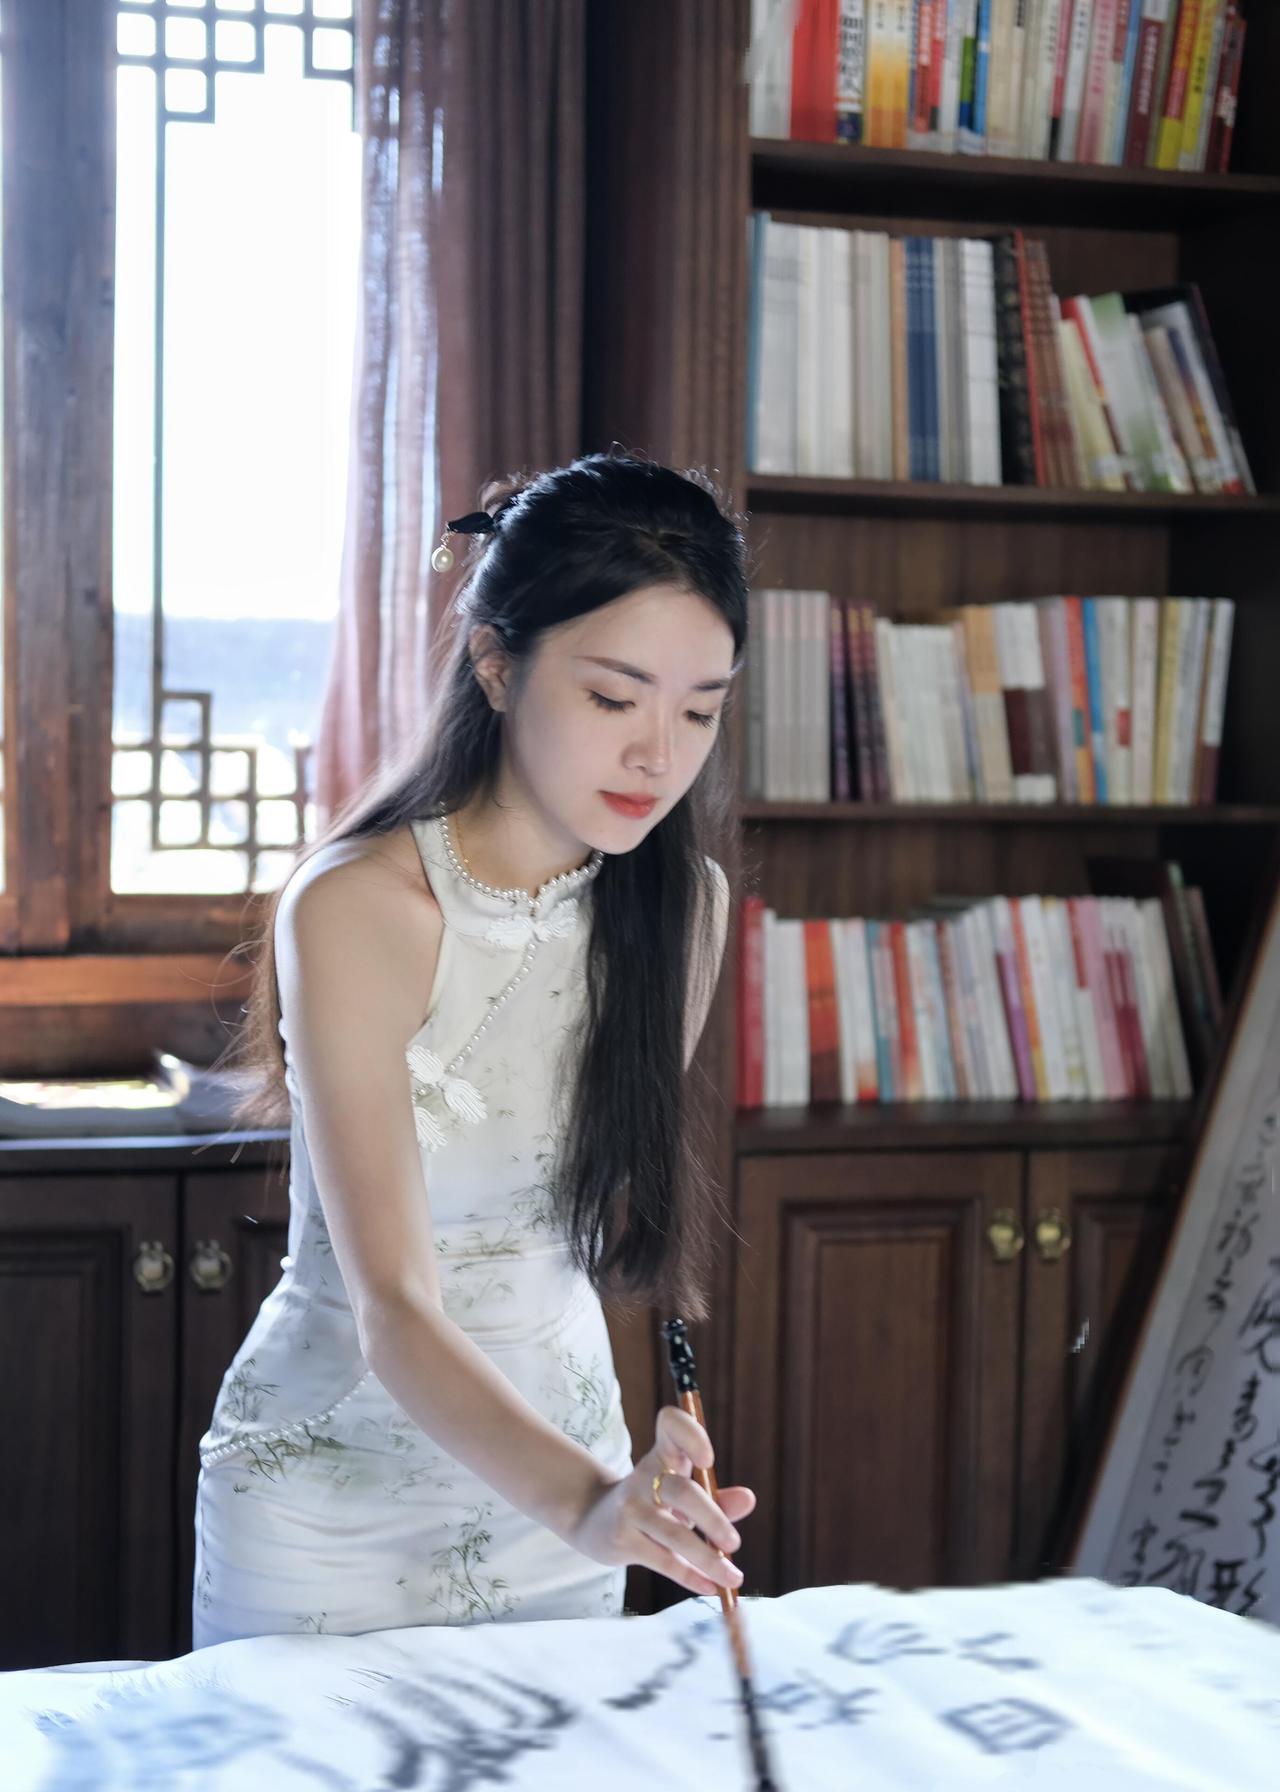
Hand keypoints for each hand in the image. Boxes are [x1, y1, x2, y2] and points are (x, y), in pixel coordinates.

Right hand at [564, 1403, 756, 1596]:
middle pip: (682, 1491)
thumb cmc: (650, 1503)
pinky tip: (711, 1587)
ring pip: (673, 1534)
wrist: (592, 1520)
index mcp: (663, 1456)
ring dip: (707, 1559)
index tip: (708, 1460)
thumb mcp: (681, 1494)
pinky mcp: (623, 1540)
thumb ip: (717, 1498)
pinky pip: (663, 1561)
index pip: (671, 1427)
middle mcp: (645, 1478)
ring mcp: (631, 1509)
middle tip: (734, 1543)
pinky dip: (690, 1576)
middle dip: (712, 1518)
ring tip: (733, 1576)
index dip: (690, 1436)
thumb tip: (748, 1499)